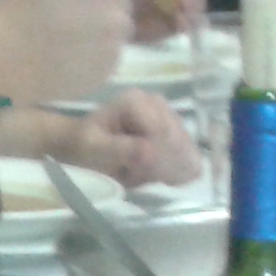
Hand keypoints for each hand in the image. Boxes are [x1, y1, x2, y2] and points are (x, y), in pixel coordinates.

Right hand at [0, 0, 159, 103]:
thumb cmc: (17, 10)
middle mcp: (118, 18)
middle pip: (129, 0)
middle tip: (70, 6)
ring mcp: (114, 49)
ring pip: (119, 27)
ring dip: (102, 25)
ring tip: (66, 32)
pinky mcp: (107, 73)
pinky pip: (110, 53)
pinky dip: (94, 50)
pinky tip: (67, 52)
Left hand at [56, 88, 201, 188]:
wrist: (85, 147)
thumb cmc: (84, 144)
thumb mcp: (93, 148)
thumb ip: (119, 149)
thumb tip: (150, 152)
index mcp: (136, 101)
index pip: (162, 133)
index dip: (151, 158)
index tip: (130, 170)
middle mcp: (158, 104)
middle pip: (177, 144)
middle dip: (156, 166)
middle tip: (130, 171)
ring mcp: (172, 119)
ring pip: (186, 155)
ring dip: (163, 171)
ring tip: (137, 169)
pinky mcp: (179, 136)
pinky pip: (191, 162)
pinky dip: (174, 174)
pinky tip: (154, 173)